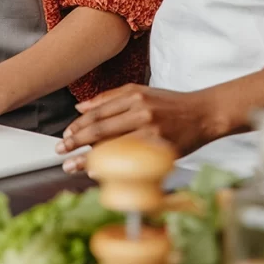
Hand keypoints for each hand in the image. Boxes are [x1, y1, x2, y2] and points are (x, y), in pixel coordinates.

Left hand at [56, 83, 218, 172]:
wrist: (202, 113)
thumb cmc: (170, 104)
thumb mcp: (140, 92)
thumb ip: (109, 99)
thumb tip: (80, 108)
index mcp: (134, 95)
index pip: (99, 112)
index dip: (78, 126)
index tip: (65, 136)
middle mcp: (141, 111)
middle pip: (101, 129)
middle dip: (77, 142)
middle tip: (61, 151)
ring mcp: (151, 131)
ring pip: (113, 146)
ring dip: (89, 157)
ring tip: (72, 165)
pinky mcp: (161, 148)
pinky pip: (130, 159)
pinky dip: (113, 165)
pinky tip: (98, 171)